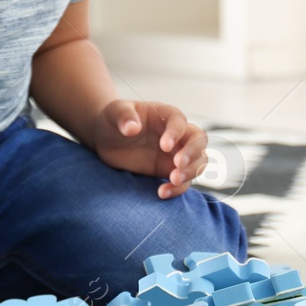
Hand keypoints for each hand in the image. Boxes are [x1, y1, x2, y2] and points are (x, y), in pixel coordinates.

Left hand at [92, 99, 208, 198]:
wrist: (106, 138)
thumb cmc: (113, 119)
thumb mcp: (114, 112)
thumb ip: (124, 116)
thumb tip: (132, 128)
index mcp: (165, 115)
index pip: (179, 121)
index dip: (176, 133)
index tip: (164, 146)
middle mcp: (176, 134)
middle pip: (199, 140)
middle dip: (192, 153)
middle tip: (177, 165)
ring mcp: (175, 153)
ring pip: (198, 162)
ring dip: (191, 172)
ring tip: (173, 180)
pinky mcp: (168, 170)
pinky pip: (183, 182)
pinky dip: (177, 189)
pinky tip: (162, 193)